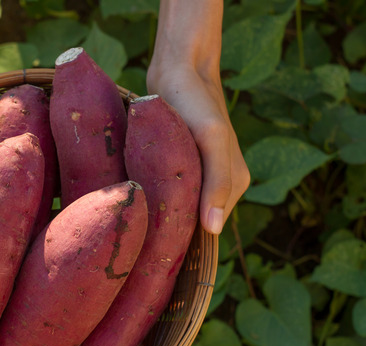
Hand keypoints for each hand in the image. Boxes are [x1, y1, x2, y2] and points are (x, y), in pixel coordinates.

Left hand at [146, 65, 249, 234]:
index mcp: (234, 185)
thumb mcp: (210, 139)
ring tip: (132, 223)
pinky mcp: (179, 165)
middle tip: (134, 240)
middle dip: (168, 230)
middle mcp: (218, 185)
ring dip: (158, 215)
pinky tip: (134, 203)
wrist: (177, 70)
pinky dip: (152, 198)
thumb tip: (213, 230)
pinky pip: (167, 192)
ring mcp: (198, 175)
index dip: (183, 242)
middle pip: (192, 223)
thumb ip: (218, 182)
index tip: (152, 255)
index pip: (208, 231)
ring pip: (177, 209)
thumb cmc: (195, 103)